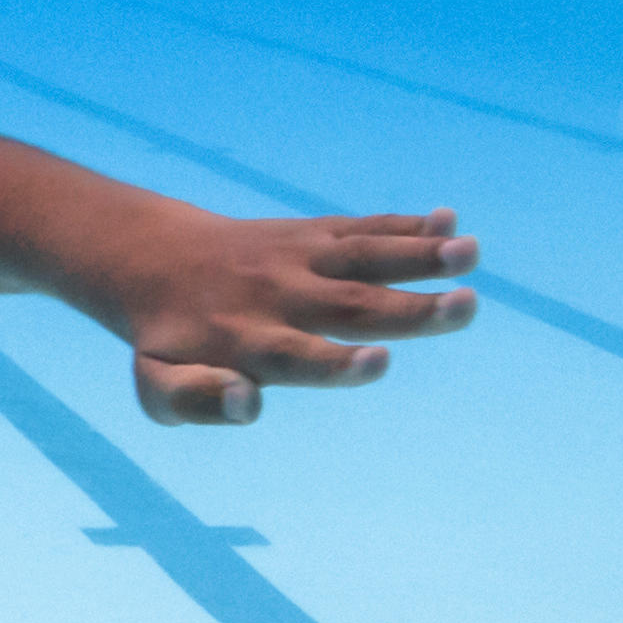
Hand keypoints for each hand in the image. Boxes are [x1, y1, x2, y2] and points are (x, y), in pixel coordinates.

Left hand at [107, 206, 479, 427]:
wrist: (151, 259)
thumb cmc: (166, 342)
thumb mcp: (155, 386)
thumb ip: (194, 399)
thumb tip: (248, 402)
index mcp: (243, 342)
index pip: (295, 357)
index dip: (336, 365)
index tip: (379, 362)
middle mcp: (277, 296)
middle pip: (349, 307)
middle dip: (410, 310)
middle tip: (467, 307)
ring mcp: (297, 259)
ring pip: (363, 257)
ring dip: (420, 255)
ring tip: (471, 251)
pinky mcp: (311, 235)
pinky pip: (360, 229)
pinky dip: (402, 225)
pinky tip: (449, 220)